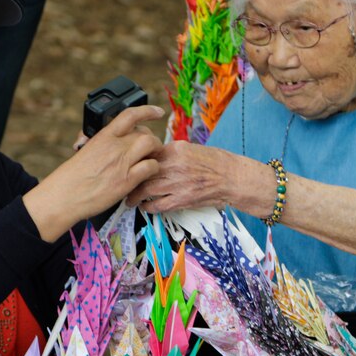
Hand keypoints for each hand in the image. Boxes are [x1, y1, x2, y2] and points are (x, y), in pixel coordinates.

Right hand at [24, 105, 164, 240]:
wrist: (64, 196)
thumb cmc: (71, 177)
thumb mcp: (85, 150)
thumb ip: (102, 142)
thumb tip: (109, 138)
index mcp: (103, 136)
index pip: (130, 115)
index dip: (147, 111)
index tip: (157, 112)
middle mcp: (114, 146)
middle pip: (144, 132)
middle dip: (151, 139)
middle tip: (149, 149)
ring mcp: (122, 162)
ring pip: (151, 144)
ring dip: (156, 151)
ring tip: (151, 159)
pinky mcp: (127, 180)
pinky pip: (151, 167)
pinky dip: (153, 168)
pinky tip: (147, 174)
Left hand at [127, 141, 259, 213]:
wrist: (233, 177)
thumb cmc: (215, 162)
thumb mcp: (191, 149)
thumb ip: (171, 153)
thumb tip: (153, 156)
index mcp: (176, 149)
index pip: (147, 153)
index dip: (135, 160)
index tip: (128, 164)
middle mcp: (174, 165)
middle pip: (142, 171)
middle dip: (130, 179)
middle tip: (123, 183)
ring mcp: (177, 183)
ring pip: (146, 189)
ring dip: (134, 195)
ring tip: (129, 198)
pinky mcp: (182, 199)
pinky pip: (158, 205)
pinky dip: (148, 207)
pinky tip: (144, 207)